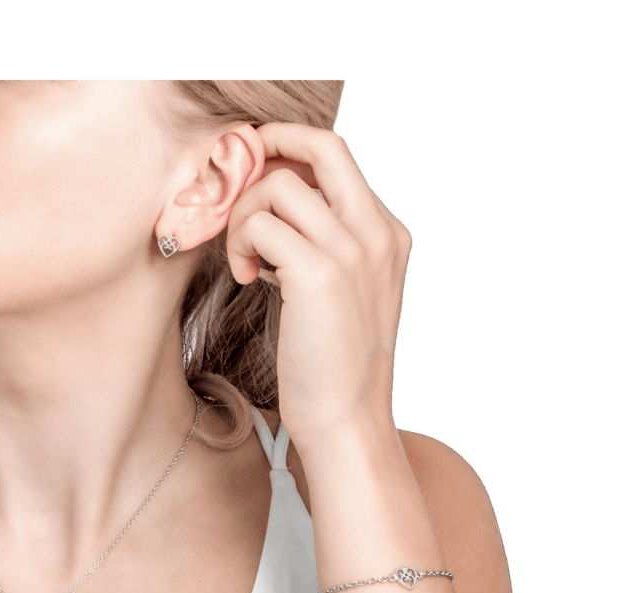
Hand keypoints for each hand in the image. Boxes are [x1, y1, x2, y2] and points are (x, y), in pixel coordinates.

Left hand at [226, 123, 412, 449]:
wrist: (346, 420)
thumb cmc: (331, 365)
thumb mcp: (336, 294)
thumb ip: (314, 247)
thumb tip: (267, 216)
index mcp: (386, 234)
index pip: (336, 160)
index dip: (287, 154)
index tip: (253, 172)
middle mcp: (377, 232)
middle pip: (322, 144)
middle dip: (269, 144)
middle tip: (234, 175)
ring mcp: (353, 249)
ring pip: (278, 185)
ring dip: (243, 215)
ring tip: (244, 260)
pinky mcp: (320, 273)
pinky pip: (260, 224)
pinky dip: (240, 245)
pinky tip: (247, 278)